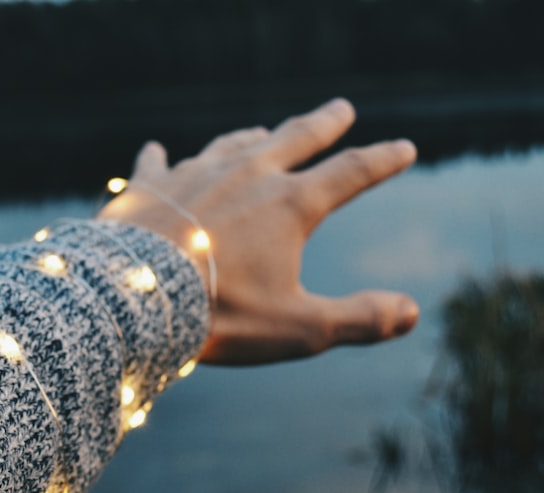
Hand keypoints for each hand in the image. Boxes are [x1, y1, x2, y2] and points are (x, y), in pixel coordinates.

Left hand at [97, 98, 419, 364]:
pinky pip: (156, 164)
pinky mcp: (147, 187)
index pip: (351, 174)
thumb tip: (412, 313)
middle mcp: (246, 176)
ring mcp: (194, 175)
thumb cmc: (219, 315)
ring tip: (263, 131)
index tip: (404, 148)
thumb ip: (359, 318)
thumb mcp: (299, 328)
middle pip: (295, 138)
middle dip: (324, 124)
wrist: (134, 297)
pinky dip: (159, 157)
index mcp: (290, 205)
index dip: (382, 161)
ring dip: (252, 137)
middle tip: (341, 109)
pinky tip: (156, 149)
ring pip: (231, 144)